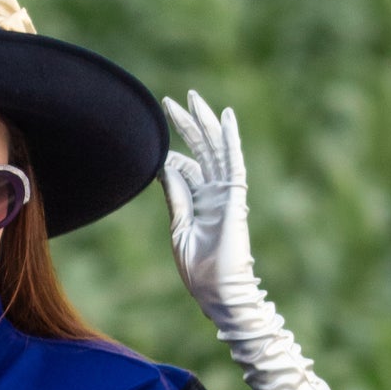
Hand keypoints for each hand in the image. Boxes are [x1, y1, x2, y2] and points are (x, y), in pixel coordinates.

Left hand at [158, 89, 263, 322]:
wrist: (217, 291)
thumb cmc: (198, 271)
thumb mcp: (179, 230)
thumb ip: (176, 198)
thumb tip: (165, 167)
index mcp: (198, 204)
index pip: (185, 169)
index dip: (171, 154)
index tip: (155, 144)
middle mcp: (213, 194)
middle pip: (200, 151)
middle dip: (186, 126)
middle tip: (170, 101)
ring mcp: (225, 193)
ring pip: (215, 149)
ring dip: (205, 123)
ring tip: (194, 99)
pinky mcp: (235, 196)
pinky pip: (233, 162)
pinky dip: (230, 139)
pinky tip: (226, 117)